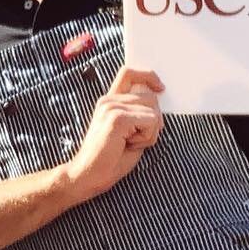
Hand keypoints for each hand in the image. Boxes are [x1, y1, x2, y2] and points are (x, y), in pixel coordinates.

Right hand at [62, 66, 164, 203]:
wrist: (88, 176)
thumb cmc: (110, 160)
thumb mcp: (129, 133)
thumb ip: (139, 115)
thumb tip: (158, 103)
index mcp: (109, 101)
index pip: (129, 73)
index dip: (149, 75)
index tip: (160, 88)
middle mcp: (108, 100)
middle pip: (151, 97)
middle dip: (154, 121)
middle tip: (135, 139)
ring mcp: (111, 107)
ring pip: (153, 111)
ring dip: (150, 132)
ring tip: (129, 143)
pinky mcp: (118, 118)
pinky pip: (151, 121)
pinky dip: (147, 137)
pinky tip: (129, 145)